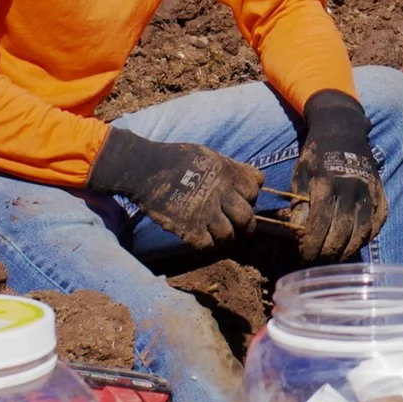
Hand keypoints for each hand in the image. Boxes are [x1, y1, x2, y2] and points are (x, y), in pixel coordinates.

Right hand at [88, 129, 260, 248]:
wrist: (144, 168)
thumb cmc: (177, 158)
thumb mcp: (210, 155)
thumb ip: (233, 168)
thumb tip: (258, 179)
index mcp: (226, 174)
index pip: (253, 190)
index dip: (250, 196)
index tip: (241, 200)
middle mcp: (219, 194)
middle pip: (246, 217)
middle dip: (246, 224)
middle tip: (240, 227)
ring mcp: (204, 213)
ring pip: (229, 235)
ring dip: (226, 236)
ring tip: (220, 233)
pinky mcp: (188, 228)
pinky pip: (207, 245)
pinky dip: (207, 244)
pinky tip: (202, 236)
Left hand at [290, 90, 387, 263]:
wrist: (343, 130)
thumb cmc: (317, 156)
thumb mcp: (301, 174)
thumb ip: (300, 202)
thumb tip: (299, 229)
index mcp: (327, 182)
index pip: (320, 221)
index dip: (312, 242)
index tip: (304, 254)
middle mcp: (351, 187)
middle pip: (342, 230)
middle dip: (328, 250)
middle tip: (317, 259)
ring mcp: (369, 191)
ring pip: (362, 230)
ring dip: (348, 249)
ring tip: (334, 257)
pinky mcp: (381, 192)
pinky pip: (378, 222)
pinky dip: (367, 237)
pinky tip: (355, 243)